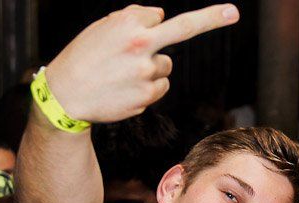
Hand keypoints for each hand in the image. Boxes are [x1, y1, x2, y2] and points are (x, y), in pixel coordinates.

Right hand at [45, 4, 239, 122]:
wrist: (66, 96)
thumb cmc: (83, 57)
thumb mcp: (101, 29)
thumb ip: (132, 19)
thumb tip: (160, 17)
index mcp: (128, 24)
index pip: (157, 16)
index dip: (150, 24)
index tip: (219, 10)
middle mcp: (140, 45)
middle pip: (183, 28)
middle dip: (210, 18)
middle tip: (232, 12)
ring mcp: (146, 72)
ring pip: (165, 65)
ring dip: (151, 67)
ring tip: (121, 75)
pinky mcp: (148, 95)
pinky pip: (161, 86)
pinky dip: (148, 87)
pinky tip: (125, 89)